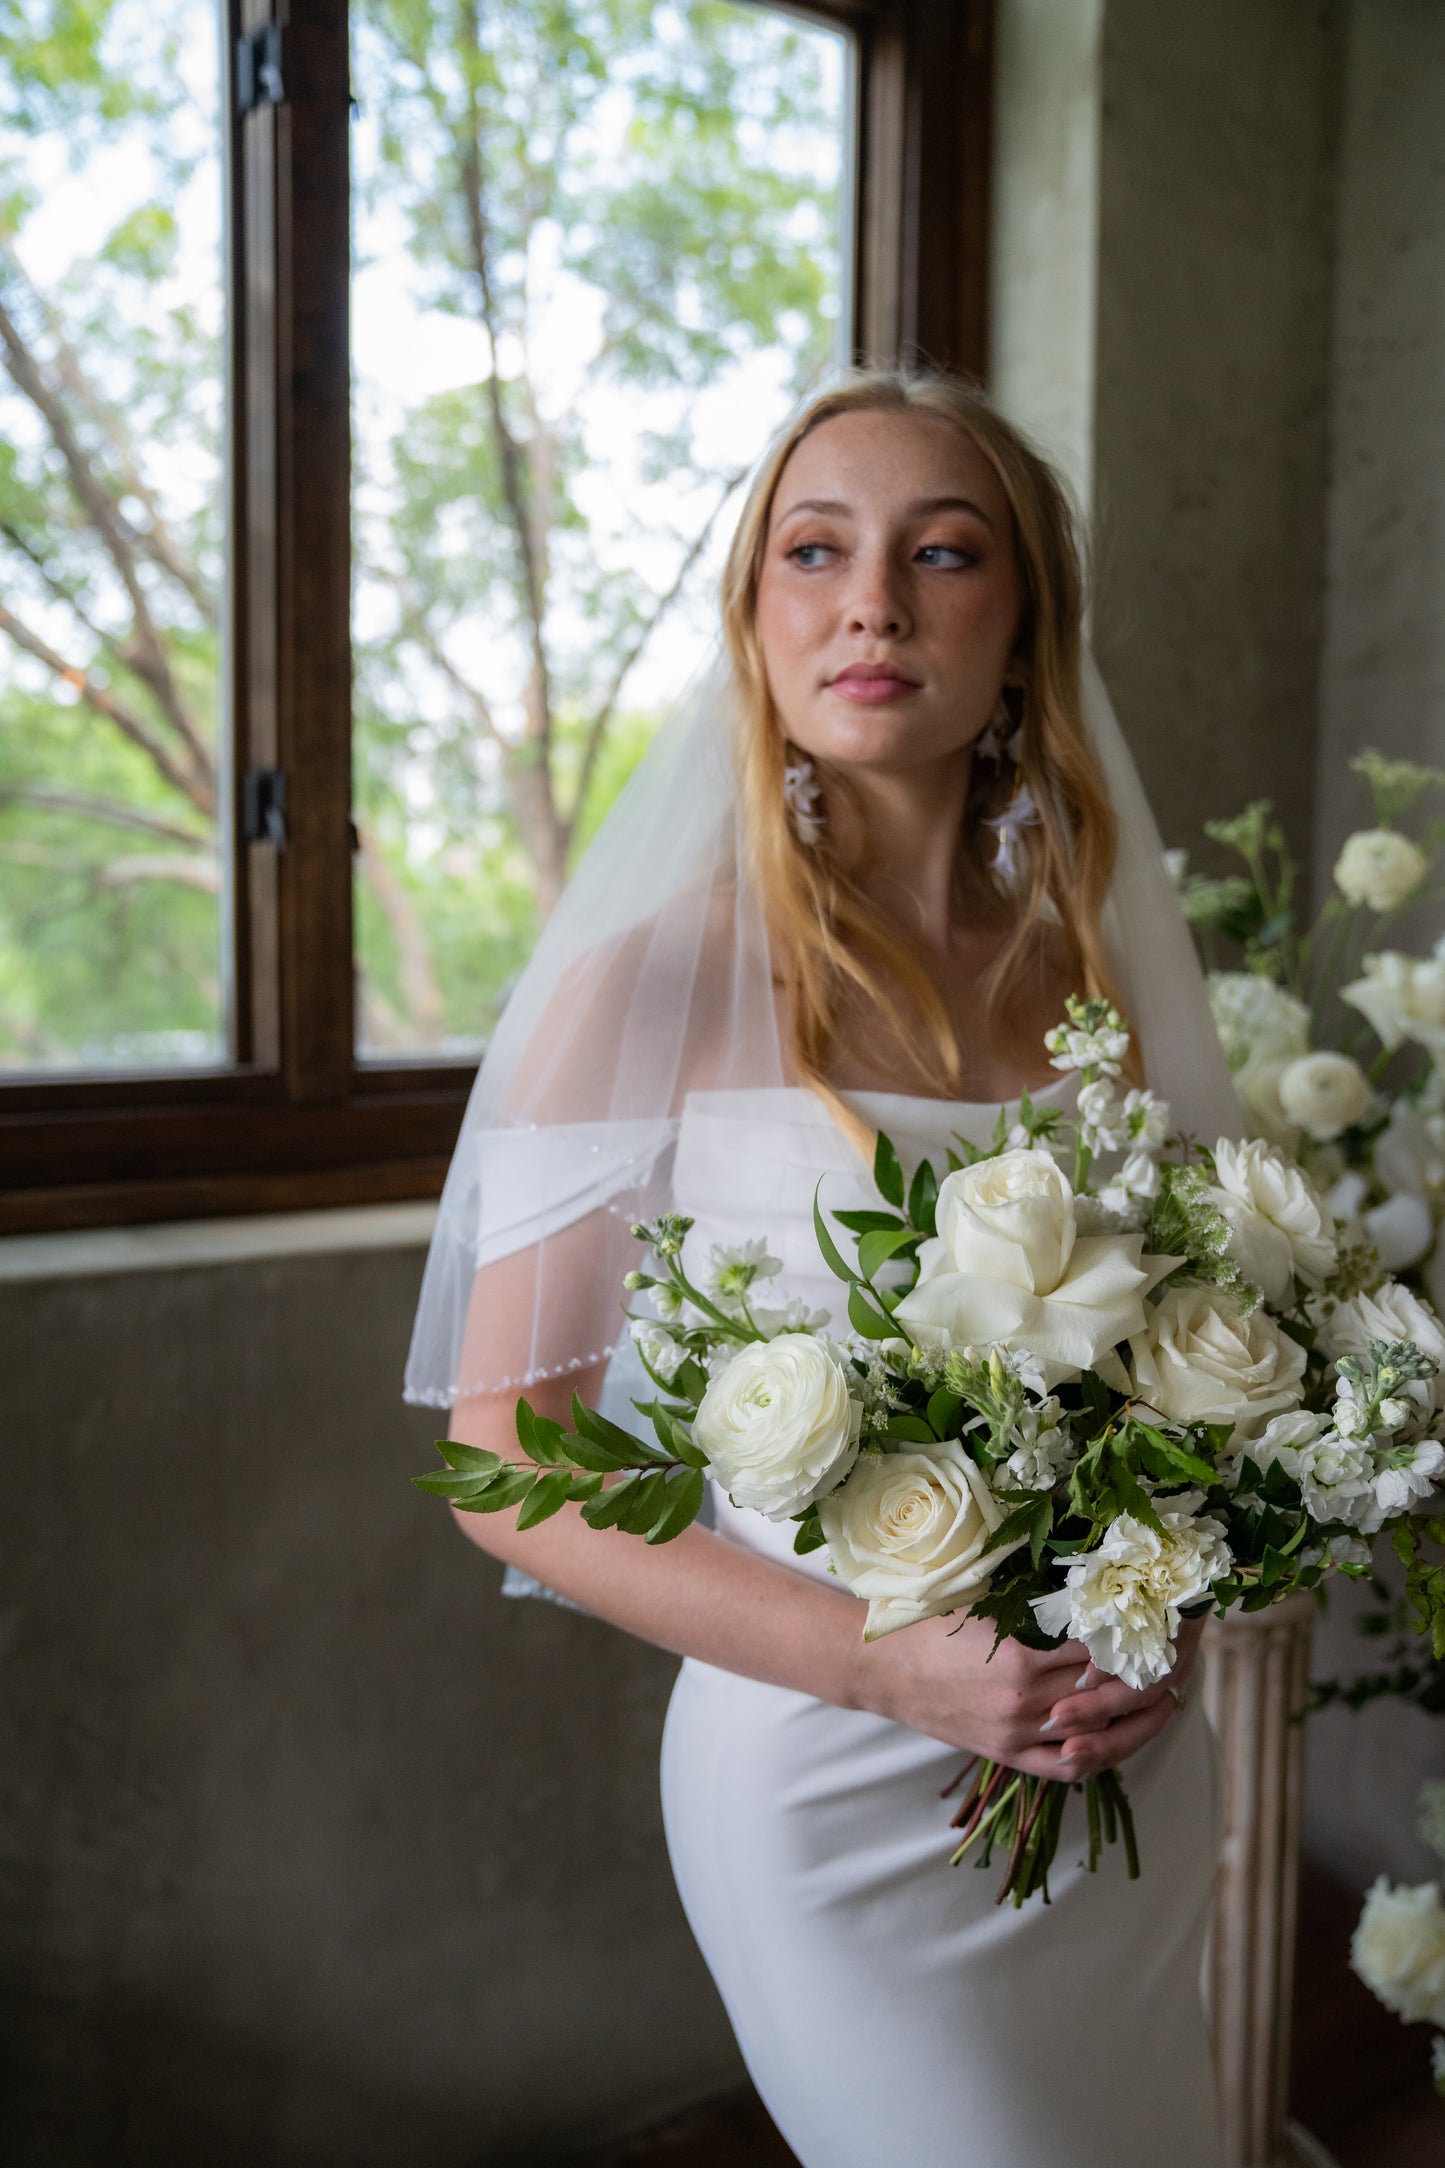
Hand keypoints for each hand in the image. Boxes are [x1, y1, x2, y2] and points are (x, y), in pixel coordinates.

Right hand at [852, 1611, 1205, 1781]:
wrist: (883, 1668)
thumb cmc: (931, 1626)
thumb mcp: (985, 1604)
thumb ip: (1036, 1607)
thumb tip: (1091, 1594)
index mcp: (1022, 1656)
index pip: (1099, 1649)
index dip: (1135, 1638)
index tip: (1160, 1624)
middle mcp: (1027, 1701)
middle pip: (1108, 1693)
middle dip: (1149, 1677)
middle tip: (1180, 1660)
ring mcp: (1019, 1735)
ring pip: (1098, 1735)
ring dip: (1139, 1719)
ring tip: (1167, 1699)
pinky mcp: (1009, 1756)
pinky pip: (1069, 1768)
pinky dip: (1102, 1756)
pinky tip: (1124, 1738)